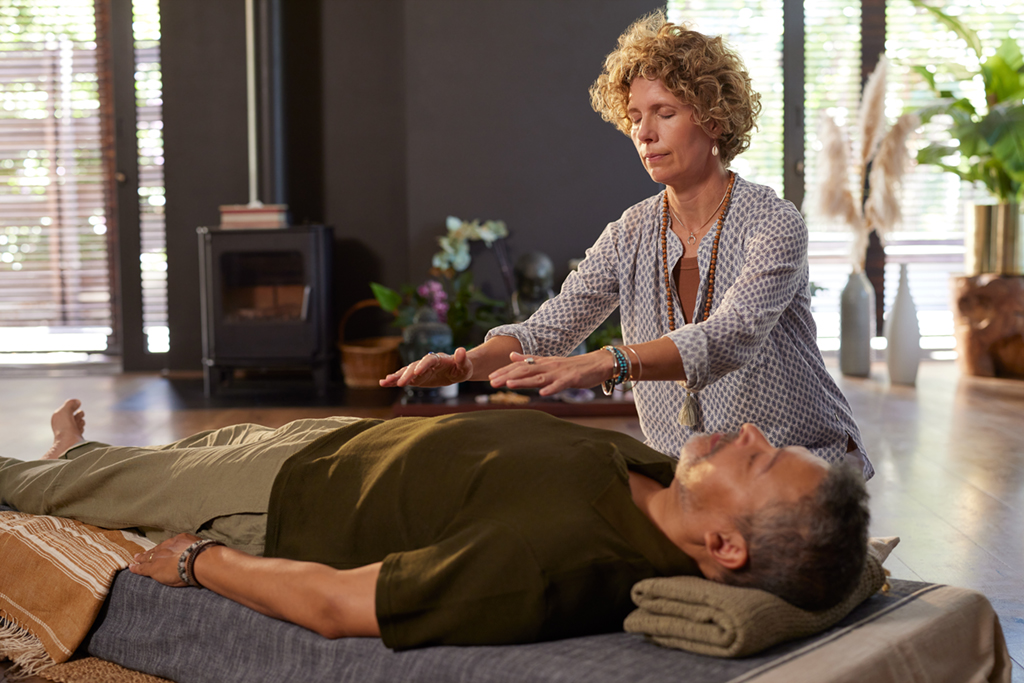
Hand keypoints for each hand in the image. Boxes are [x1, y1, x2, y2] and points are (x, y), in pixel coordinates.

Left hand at [129, 532, 201, 586]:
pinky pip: (142, 568)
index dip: (163, 548)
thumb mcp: (201, 545)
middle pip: (156, 549)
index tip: (161, 549)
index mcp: (179, 540)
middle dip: (149, 552)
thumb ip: (197, 547)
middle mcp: (167, 547)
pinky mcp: (154, 568)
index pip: (168, 545)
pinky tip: (132, 567)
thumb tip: (200, 550)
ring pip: (147, 557)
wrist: (196, 561)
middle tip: (142, 553)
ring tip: (136, 559)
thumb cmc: (202, 554)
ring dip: (141, 558)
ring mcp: (159, 557)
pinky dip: (136, 568)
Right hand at [379, 347, 472, 387]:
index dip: (423, 365)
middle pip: (414, 367)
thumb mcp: (466, 366)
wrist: (457, 370)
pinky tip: (384, 383)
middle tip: (400, 383)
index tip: (417, 372)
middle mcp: (426, 363)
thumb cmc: (462, 368)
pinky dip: (395, 380)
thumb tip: (461, 350)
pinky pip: (405, 379)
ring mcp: (420, 370)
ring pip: (406, 372)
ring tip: (385, 382)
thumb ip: (462, 359)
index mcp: (438, 359)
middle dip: (406, 374)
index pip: (429, 360)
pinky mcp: (417, 378)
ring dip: (396, 376)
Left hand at [488, 351, 614, 396]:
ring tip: (509, 384)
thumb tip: (511, 356)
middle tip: (492, 382)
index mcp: (543, 363)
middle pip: (525, 370)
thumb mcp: (549, 362)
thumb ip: (530, 360)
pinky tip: (542, 393)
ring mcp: (560, 372)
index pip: (520, 366)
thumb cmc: (573, 366)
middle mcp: (549, 366)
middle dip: (508, 376)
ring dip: (524, 381)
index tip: (490, 377)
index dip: (505, 371)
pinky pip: (560, 384)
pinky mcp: (572, 379)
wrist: (597, 363)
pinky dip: (551, 388)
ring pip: (539, 377)